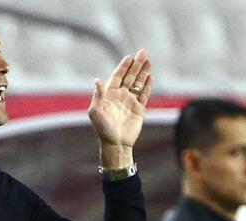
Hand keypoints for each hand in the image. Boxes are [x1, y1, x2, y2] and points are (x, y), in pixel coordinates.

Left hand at [88, 49, 152, 166]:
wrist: (116, 144)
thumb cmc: (103, 129)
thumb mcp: (95, 112)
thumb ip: (98, 95)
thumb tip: (97, 80)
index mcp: (109, 94)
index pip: (118, 76)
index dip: (123, 66)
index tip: (129, 57)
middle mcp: (120, 96)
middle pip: (130, 76)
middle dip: (136, 65)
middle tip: (143, 52)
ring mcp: (130, 102)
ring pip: (138, 83)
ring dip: (143, 72)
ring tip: (149, 60)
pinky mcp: (139, 109)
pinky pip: (144, 94)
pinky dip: (147, 85)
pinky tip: (150, 76)